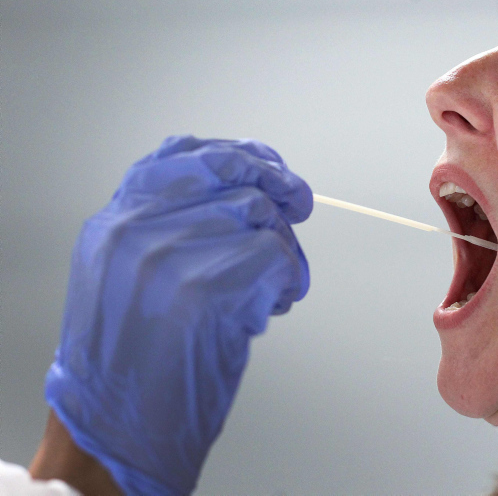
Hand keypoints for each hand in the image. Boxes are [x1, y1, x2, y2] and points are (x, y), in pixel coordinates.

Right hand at [43, 136, 311, 494]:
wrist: (111, 431)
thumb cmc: (131, 359)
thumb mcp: (124, 274)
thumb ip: (167, 224)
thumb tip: (241, 192)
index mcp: (117, 221)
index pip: (185, 152)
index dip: (241, 153)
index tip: (270, 164)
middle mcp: (137, 231)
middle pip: (234, 178)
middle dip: (278, 190)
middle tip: (300, 204)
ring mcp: (170, 259)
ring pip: (262, 216)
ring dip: (284, 251)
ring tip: (274, 285)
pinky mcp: (208, 292)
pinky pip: (277, 257)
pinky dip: (289, 281)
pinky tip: (274, 306)